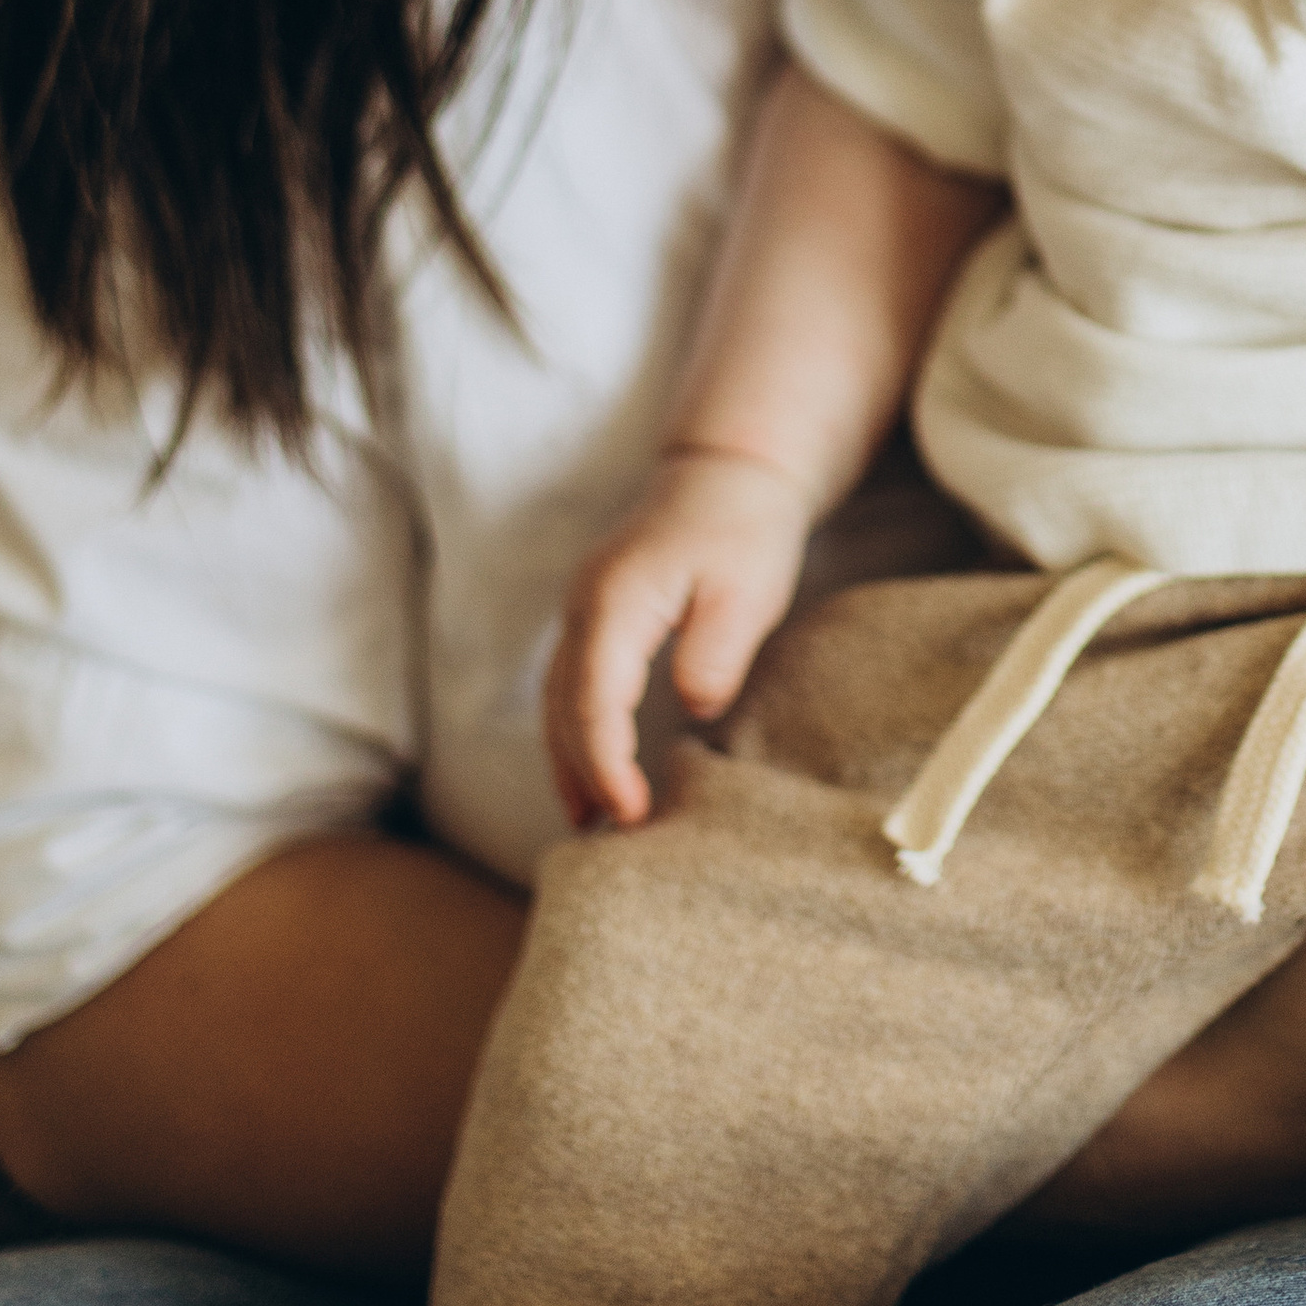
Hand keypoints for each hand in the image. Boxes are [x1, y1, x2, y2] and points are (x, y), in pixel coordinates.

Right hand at [543, 449, 811, 828]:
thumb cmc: (744, 527)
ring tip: (588, 821)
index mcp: (619, 598)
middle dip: (583, 773)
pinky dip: (575, 730)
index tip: (632, 813)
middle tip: (612, 836)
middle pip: (565, 705)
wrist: (728, 469)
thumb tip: (692, 709)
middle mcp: (586, 603)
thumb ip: (716, 651)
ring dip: (568, 759)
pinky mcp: (595, 614)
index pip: (596, 697)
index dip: (608, 762)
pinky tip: (592, 768)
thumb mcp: (748, 589)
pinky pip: (570, 682)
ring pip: (558, 697)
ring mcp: (583, 606)